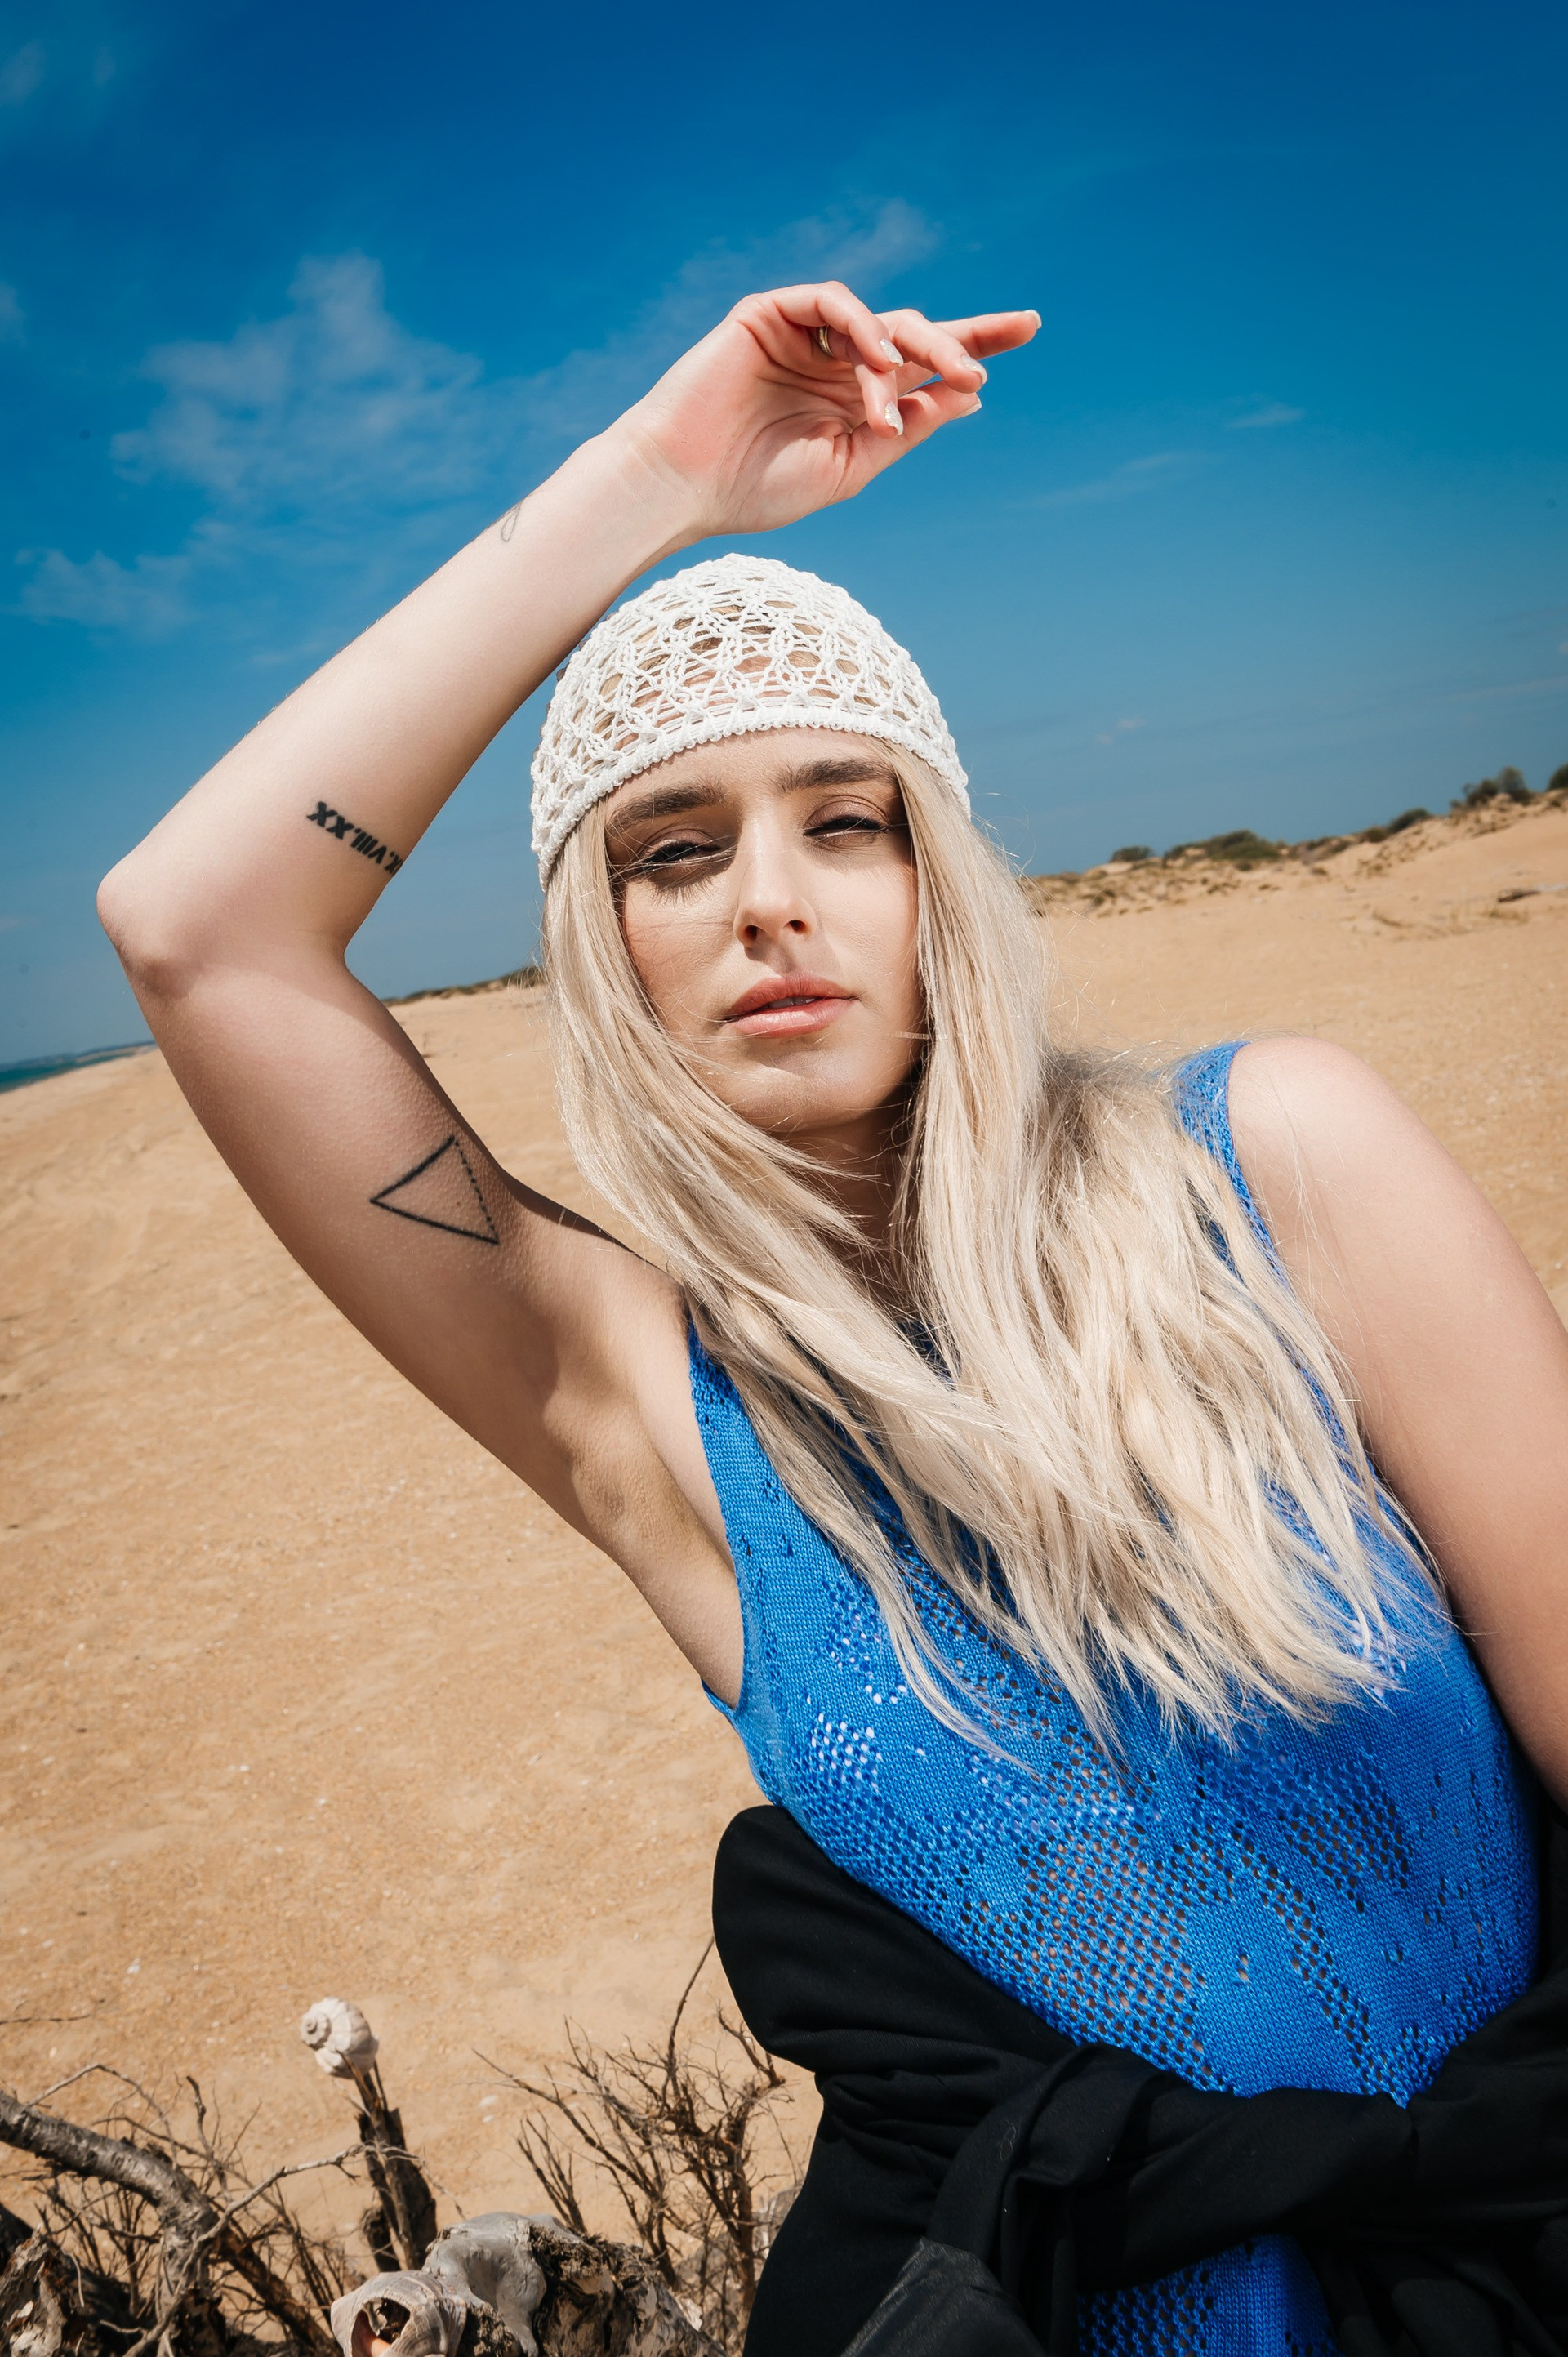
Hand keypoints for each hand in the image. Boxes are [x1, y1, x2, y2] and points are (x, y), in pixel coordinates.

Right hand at [609, 281, 1039, 541]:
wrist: (683, 486)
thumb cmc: (754, 488)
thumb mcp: (849, 466)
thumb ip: (905, 429)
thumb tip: (966, 396)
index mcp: (855, 400)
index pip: (925, 365)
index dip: (975, 344)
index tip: (1030, 329)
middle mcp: (835, 363)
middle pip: (914, 335)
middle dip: (959, 341)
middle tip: (986, 366)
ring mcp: (804, 336)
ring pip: (881, 320)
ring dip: (910, 352)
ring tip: (926, 385)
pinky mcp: (770, 315)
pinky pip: (831, 301)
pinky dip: (861, 325)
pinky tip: (880, 358)